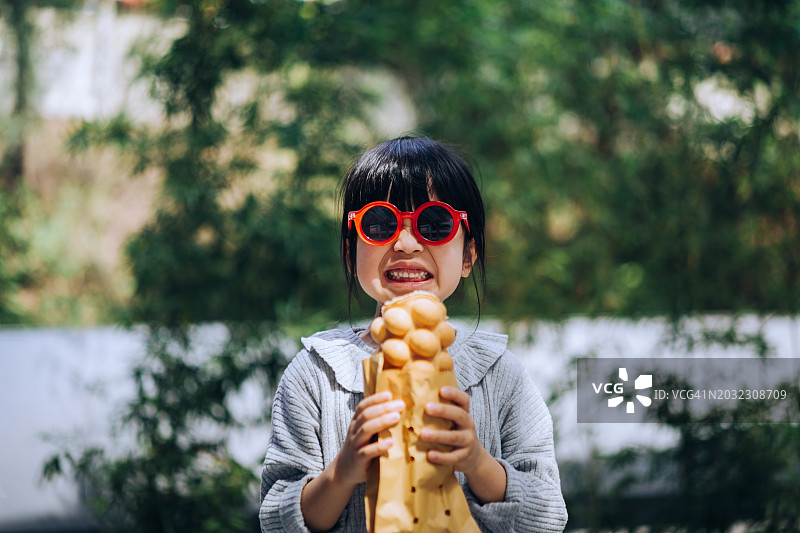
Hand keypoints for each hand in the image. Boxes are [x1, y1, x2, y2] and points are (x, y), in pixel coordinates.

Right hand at [332, 390, 403, 487]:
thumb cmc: (361, 447)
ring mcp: (355, 445)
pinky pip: (367, 452)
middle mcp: (354, 431)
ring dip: (382, 422)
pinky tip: (391, 442)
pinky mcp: (358, 459)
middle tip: (400, 405)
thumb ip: (376, 422)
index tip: (389, 394)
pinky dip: (379, 446)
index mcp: (356, 422)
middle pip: (366, 415)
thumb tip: (399, 409)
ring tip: (397, 417)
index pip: (363, 406)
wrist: (344, 470)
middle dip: (383, 408)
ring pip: (366, 430)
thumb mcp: (365, 433)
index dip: (375, 399)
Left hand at [420, 386, 507, 502]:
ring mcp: (468, 441)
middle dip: (443, 411)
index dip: (454, 393)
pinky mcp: (464, 457)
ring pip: (455, 437)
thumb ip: (440, 411)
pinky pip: (453, 457)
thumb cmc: (455, 433)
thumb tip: (412, 397)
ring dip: (438, 435)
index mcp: (464, 413)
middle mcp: (468, 425)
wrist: (474, 458)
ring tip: (423, 434)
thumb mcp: (453, 421)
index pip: (463, 399)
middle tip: (427, 408)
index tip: (441, 390)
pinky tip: (429, 455)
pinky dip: (442, 456)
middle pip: (459, 415)